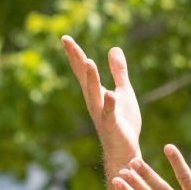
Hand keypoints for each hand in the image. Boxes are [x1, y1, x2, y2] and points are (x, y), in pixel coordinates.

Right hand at [62, 36, 141, 160]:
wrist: (125, 151)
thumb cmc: (123, 123)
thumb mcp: (124, 91)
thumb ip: (119, 71)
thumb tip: (113, 48)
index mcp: (96, 92)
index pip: (83, 70)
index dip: (75, 54)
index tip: (65, 38)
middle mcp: (94, 101)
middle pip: (84, 77)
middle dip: (77, 60)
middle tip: (67, 42)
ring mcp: (101, 113)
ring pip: (94, 93)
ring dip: (91, 78)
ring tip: (88, 61)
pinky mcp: (112, 125)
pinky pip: (109, 113)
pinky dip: (108, 104)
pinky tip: (109, 93)